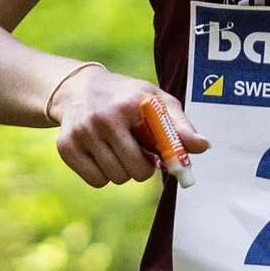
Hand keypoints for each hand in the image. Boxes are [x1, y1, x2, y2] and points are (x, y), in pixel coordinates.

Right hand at [49, 64, 208, 187]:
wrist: (76, 89)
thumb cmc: (125, 97)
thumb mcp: (155, 100)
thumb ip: (179, 125)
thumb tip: (203, 146)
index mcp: (131, 104)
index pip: (159, 143)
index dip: (169, 159)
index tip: (173, 166)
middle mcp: (104, 118)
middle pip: (137, 172)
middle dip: (142, 168)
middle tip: (139, 151)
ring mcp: (82, 133)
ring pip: (116, 179)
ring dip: (122, 170)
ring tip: (118, 149)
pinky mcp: (66, 147)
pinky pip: (96, 181)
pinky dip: (103, 175)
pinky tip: (101, 154)